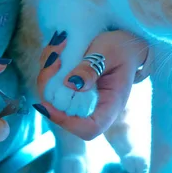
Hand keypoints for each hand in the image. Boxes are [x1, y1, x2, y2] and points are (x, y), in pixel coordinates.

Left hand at [33, 30, 147, 140]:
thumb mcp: (109, 53)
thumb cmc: (122, 49)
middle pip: (64, 114)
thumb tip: (70, 84)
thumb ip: (91, 68)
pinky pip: (51, 86)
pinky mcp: (71, 90)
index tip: (48, 104)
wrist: (125, 44)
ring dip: (46, 74)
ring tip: (57, 49)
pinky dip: (48, 68)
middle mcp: (95, 107)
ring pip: (52, 99)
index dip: (66, 122)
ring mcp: (81, 100)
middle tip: (54, 59)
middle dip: (49, 88)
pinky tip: (58, 50)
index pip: (90, 128)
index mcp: (112, 103)